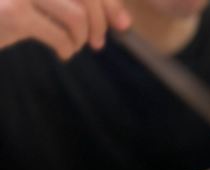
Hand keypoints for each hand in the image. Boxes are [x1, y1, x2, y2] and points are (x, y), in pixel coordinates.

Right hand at [0, 0, 130, 59]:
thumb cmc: (5, 10)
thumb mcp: (42, 0)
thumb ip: (77, 2)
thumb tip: (125, 22)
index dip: (109, 3)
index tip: (121, 25)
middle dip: (101, 23)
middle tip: (97, 44)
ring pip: (78, 16)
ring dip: (82, 38)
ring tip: (72, 45)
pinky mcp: (13, 13)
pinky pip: (60, 35)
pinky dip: (68, 48)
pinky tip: (62, 53)